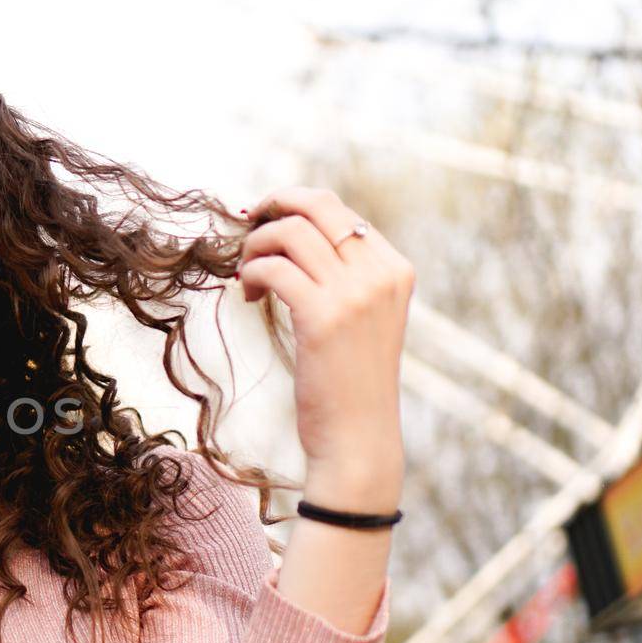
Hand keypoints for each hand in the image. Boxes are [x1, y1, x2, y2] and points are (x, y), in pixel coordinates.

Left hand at [238, 187, 413, 483]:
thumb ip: (344, 276)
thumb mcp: (362, 318)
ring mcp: (355, 293)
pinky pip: (273, 267)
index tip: (265, 222)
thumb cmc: (348, 380)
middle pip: (317, 205)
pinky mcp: (323, 316)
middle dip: (273, 206)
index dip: (294, 206)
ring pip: (290, 232)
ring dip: (255, 245)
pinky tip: (247, 293)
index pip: (339, 209)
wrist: (357, 437)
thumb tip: (294, 232)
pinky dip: (251, 272)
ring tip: (246, 274)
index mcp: (395, 268)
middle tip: (246, 226)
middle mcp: (381, 273)